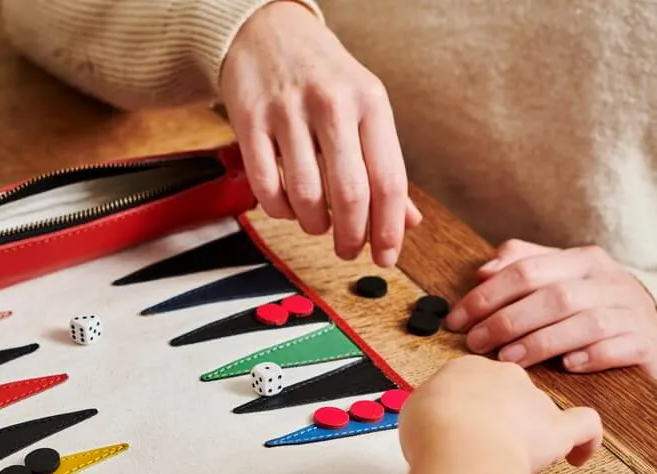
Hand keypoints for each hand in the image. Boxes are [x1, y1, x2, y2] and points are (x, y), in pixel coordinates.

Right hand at [219, 1, 421, 262]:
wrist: (266, 31)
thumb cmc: (322, 76)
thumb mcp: (365, 108)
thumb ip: (384, 165)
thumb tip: (407, 222)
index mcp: (371, 102)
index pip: (388, 180)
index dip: (388, 229)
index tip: (385, 257)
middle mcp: (333, 104)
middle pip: (350, 194)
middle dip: (350, 237)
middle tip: (347, 251)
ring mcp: (288, 113)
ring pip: (305, 196)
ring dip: (313, 226)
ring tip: (317, 225)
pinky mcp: (251, 122)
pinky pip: (266, 188)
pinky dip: (280, 211)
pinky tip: (288, 208)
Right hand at [399, 357, 602, 472]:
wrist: (458, 445)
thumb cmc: (433, 429)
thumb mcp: (413, 409)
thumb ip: (429, 409)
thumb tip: (430, 421)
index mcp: (468, 367)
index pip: (474, 379)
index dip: (467, 404)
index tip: (459, 423)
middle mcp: (505, 377)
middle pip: (510, 392)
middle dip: (499, 415)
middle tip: (479, 443)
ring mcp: (533, 401)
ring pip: (540, 412)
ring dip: (529, 434)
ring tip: (512, 461)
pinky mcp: (557, 428)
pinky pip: (584, 427)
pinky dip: (585, 442)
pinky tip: (577, 455)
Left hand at [445, 240, 656, 376]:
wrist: (650, 334)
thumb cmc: (592, 309)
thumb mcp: (561, 281)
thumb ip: (524, 268)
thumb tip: (483, 270)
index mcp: (581, 261)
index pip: (526, 270)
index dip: (486, 295)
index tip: (456, 320)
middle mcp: (608, 281)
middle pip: (552, 296)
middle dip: (506, 320)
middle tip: (475, 343)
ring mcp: (630, 311)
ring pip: (583, 322)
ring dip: (541, 341)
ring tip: (508, 359)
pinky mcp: (644, 342)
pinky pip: (618, 347)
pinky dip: (591, 356)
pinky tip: (567, 367)